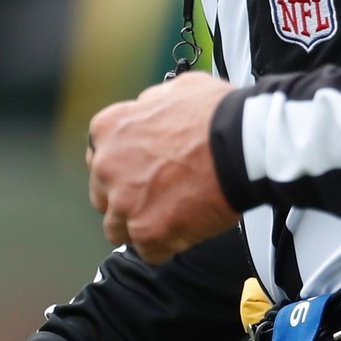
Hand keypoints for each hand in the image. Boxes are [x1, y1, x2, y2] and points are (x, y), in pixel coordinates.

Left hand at [86, 73, 235, 261]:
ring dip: (142, 225)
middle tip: (159, 196)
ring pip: (119, 228)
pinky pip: (148, 251)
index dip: (123, 169)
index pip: (99, 160)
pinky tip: (186, 229)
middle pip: (105, 197)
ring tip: (173, 217)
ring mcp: (124, 202)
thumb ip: (149, 106)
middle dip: (127, 199)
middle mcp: (107, 167)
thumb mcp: (174, 90)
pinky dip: (166, 245)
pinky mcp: (147, 232)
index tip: (140, 173)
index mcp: (108, 130)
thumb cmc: (215, 115)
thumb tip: (148, 112)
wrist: (240, 143)